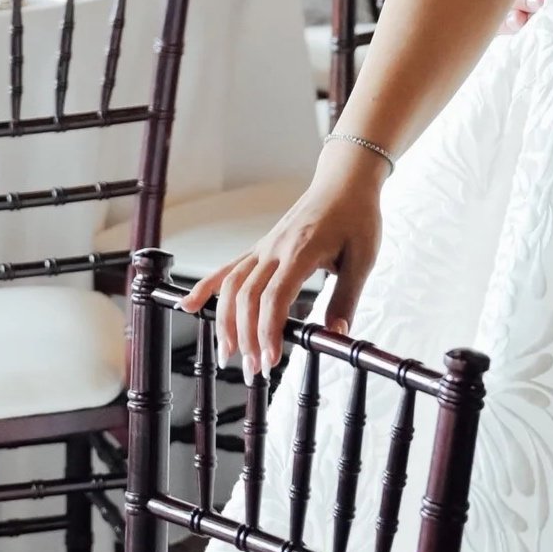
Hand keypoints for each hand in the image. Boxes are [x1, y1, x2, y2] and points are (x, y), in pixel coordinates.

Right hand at [184, 145, 386, 371]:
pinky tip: (188, 305)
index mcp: (301, 251)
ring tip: (227, 354)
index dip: (268, 331)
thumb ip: (346, 297)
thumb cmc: (357, 216)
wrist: (345, 180)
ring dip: (225, 321)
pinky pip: (227, 268)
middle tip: (254, 371)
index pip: (274, 298)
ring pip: (231, 285)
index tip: (271, 359)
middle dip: (246, 337)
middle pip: (247, 297)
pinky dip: (205, 287)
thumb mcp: (363, 258)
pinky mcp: (260, 247)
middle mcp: (275, 249)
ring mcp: (263, 247)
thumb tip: (335, 335)